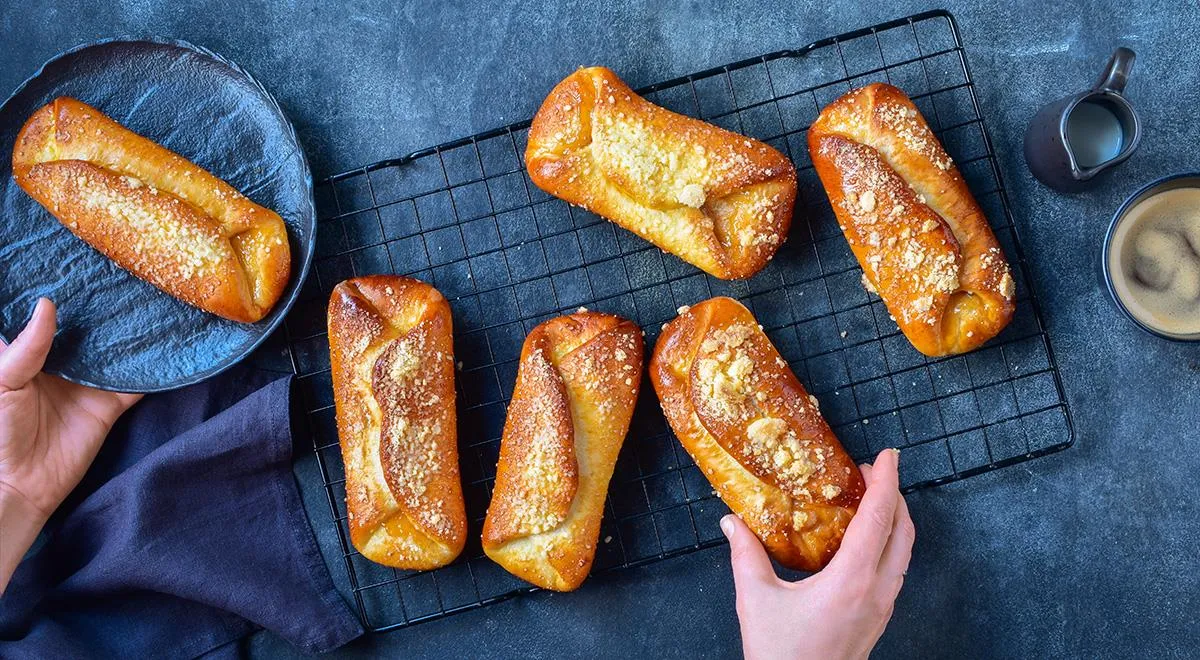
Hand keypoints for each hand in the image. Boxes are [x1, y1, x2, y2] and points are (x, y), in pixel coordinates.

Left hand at [0, 298, 140, 592]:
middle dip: (103, 306)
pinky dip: (154, 367)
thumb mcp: (3, 383)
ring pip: (115, 350)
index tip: (77, 261)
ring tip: (151, 296)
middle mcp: (64, 362)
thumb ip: (25, 347)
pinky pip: (137, 382)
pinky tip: (169, 342)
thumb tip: (47, 304)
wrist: (21, 483)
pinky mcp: (113, 404)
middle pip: (88, 329)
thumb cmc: (0, 430)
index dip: (60, 291)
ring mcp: (91, 382)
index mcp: (31, 353)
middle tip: (125, 270)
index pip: (48, 317)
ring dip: (131, 332)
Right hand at [721, 448, 914, 659]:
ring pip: (903, 553)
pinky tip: (865, 543)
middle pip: (902, 531)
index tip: (889, 457)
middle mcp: (875, 592)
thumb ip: (746, 555)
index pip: (878, 519)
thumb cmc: (781, 655)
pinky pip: (895, 571)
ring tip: (873, 501)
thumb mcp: (757, 600)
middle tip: (876, 473)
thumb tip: (733, 523)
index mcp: (850, 581)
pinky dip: (889, 545)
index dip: (886, 483)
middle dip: (895, 495)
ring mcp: (882, 608)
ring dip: (895, 520)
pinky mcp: (878, 620)